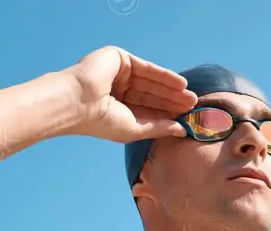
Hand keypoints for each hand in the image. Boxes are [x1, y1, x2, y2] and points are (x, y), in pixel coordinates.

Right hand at [64, 46, 197, 142]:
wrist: (78, 101)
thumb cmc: (101, 121)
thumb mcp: (135, 128)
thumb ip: (158, 128)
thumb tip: (182, 131)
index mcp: (116, 108)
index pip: (147, 110)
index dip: (166, 114)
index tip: (186, 119)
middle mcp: (117, 90)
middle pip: (152, 95)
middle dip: (172, 101)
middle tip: (193, 106)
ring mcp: (118, 73)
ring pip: (151, 82)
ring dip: (172, 89)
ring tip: (191, 97)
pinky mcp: (120, 58)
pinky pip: (147, 68)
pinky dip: (164, 76)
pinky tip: (180, 84)